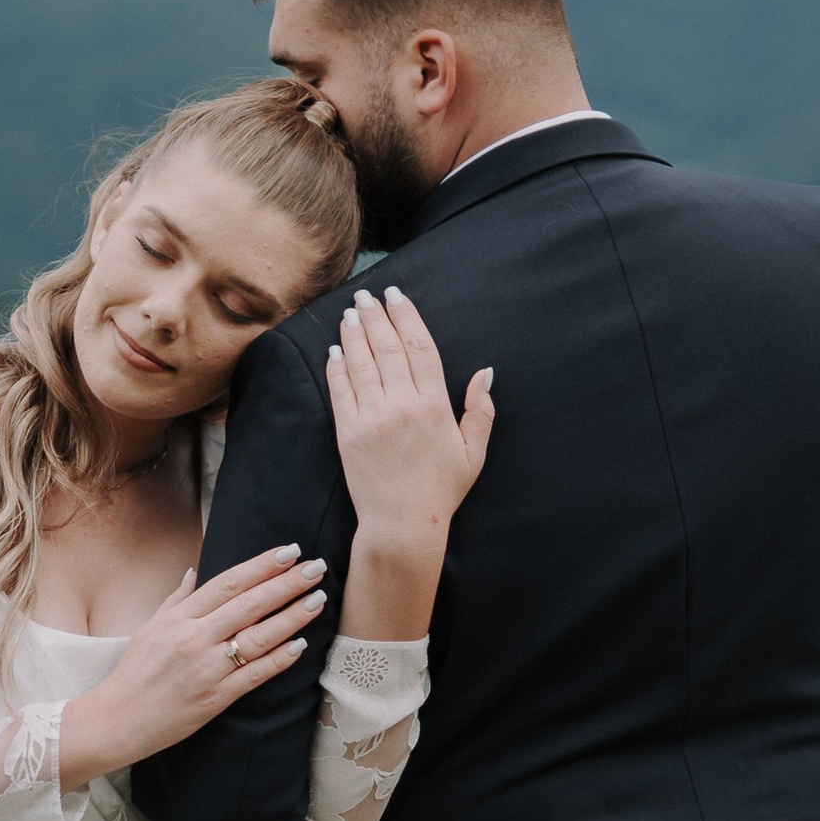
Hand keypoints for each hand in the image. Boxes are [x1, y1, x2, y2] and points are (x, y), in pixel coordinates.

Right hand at [58, 547, 328, 785]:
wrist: (119, 720)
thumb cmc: (135, 673)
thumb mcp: (150, 628)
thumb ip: (177, 599)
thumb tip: (195, 572)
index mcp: (179, 618)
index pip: (228, 583)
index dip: (261, 566)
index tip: (289, 551)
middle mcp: (194, 639)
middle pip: (249, 605)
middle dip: (287, 584)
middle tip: (317, 567)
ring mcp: (207, 669)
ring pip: (258, 637)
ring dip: (292, 617)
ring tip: (318, 600)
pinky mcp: (216, 698)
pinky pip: (255, 675)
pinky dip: (279, 659)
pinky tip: (301, 645)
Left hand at [325, 287, 493, 639]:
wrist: (403, 525)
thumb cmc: (441, 492)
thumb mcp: (473, 453)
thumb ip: (480, 410)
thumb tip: (485, 373)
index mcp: (435, 406)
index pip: (420, 348)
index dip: (407, 317)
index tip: (397, 297)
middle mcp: (403, 406)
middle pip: (388, 347)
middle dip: (377, 316)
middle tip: (367, 295)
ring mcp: (373, 418)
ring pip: (362, 363)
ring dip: (354, 334)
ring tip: (351, 313)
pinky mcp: (348, 433)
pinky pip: (341, 391)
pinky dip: (337, 367)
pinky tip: (335, 350)